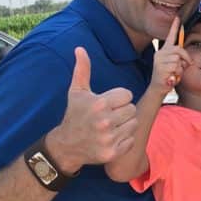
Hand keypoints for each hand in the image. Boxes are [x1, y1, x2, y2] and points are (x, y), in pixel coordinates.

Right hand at [45, 48, 137, 173]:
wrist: (67, 145)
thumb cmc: (75, 114)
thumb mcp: (77, 91)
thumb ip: (82, 69)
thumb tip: (80, 48)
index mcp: (99, 104)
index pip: (127, 95)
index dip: (119, 98)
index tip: (109, 103)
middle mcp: (104, 121)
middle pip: (132, 110)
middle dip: (123, 111)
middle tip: (110, 115)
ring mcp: (108, 138)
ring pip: (133, 124)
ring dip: (125, 125)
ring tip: (111, 126)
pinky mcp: (112, 152)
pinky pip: (131, 140)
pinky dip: (124, 139)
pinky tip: (112, 137)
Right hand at [150, 17, 191, 94]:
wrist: (158, 88)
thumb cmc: (168, 76)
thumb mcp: (175, 65)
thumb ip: (179, 59)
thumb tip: (188, 58)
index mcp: (164, 51)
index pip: (170, 36)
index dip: (174, 26)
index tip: (178, 17)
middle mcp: (161, 53)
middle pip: (179, 49)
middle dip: (186, 58)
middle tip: (187, 65)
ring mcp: (160, 59)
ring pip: (178, 60)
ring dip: (180, 68)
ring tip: (174, 73)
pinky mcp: (161, 66)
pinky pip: (176, 67)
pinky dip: (177, 73)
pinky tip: (171, 77)